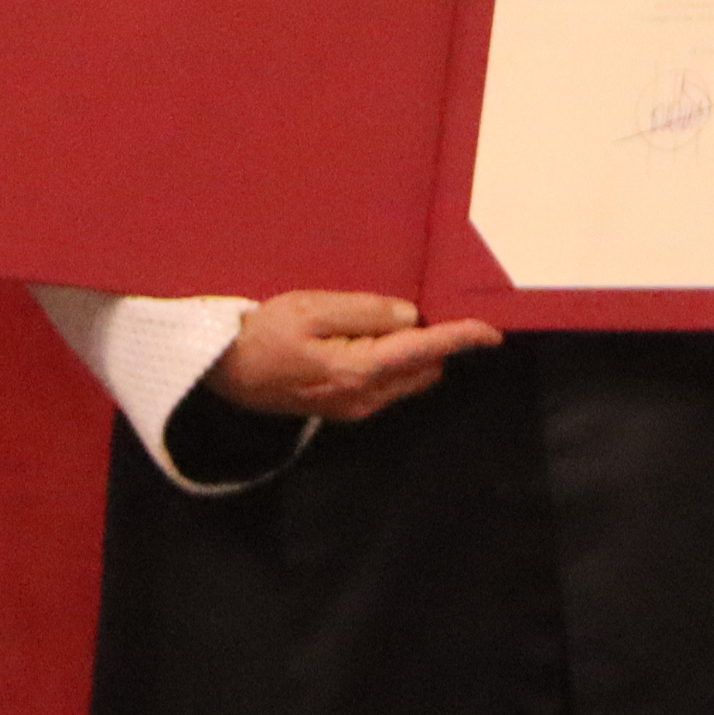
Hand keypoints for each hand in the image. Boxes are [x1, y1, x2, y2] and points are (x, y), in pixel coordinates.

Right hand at [206, 290, 502, 421]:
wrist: (222, 372)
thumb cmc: (262, 335)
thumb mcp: (311, 308)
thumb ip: (365, 311)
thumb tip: (408, 316)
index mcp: (359, 371)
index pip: (424, 351)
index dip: (461, 339)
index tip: (491, 332)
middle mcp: (364, 398)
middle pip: (423, 368)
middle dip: (431, 341)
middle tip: (406, 306)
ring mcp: (354, 408)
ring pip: (406, 377)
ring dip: (408, 351)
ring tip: (370, 319)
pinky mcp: (343, 408)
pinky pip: (385, 383)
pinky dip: (389, 360)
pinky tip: (359, 337)